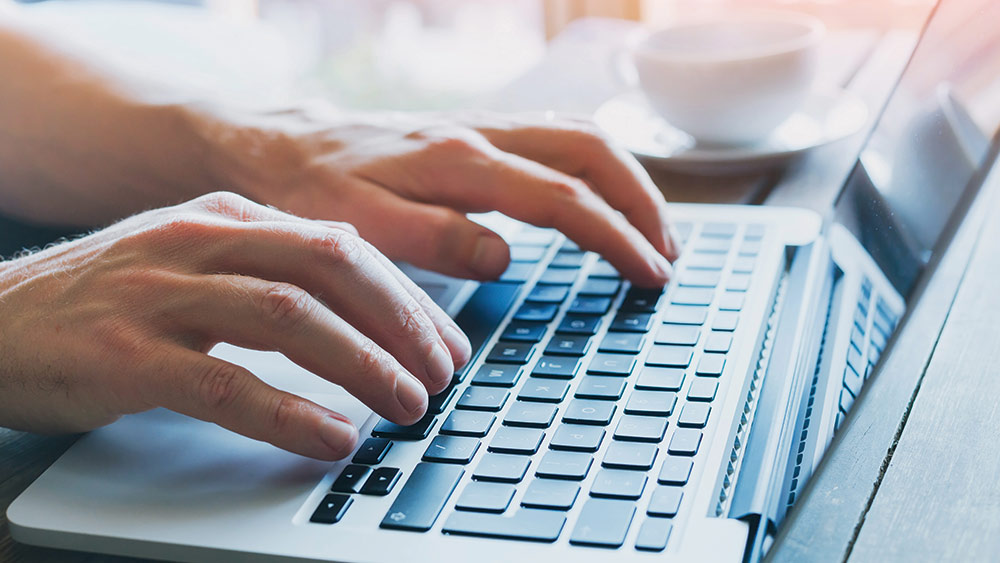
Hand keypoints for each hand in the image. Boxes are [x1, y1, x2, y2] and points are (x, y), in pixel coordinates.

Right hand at [0, 192, 469, 459]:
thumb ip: (274, 272)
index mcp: (228, 216)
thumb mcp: (198, 264)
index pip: (344, 246)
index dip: (408, 299)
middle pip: (331, 267)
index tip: (447, 344)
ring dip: (364, 365)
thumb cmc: (108, 301)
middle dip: (402, 324)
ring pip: (289, 317)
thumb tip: (369, 307)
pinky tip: (333, 436)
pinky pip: (225, 383)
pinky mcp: (126, 353)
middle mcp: (201, 240)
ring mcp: (161, 293)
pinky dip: (289, 412)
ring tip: (409, 406)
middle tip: (442, 376)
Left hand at [199, 107, 679, 285]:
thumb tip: (505, 256)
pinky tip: (601, 199)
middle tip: (667, 255)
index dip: (617, 236)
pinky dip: (596, 168)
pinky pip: (556, 137)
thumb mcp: (359, 229)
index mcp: (459, 161)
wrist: (280, 148)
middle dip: (642, 201)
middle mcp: (480, 134)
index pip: (563, 196)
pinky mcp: (476, 134)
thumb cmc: (314, 192)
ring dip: (627, 179)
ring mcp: (482, 128)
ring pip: (580, 135)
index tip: (651, 274)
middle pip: (592, 150)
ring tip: (652, 231)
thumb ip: (434, 241)